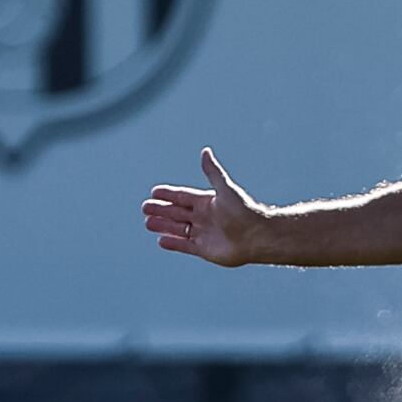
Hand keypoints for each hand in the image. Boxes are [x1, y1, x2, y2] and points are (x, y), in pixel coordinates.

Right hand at [143, 149, 263, 265]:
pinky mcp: (204, 249)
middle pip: (177, 213)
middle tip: (145, 208)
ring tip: (147, 222)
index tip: (154, 192)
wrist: (257, 236)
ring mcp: (203, 233)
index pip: (183, 196)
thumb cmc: (244, 211)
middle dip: (161, 210)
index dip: (169, 194)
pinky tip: (160, 240)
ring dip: (163, 225)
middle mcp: (204, 217)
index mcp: (207, 202)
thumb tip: (205, 151)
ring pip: (178, 229)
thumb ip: (212, 172)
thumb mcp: (225, 188)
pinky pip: (185, 246)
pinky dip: (173, 243)